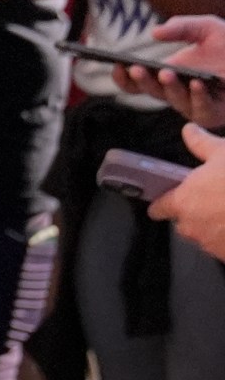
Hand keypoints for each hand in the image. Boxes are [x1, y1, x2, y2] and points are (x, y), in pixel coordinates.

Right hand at [118, 17, 224, 128]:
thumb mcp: (205, 27)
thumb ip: (180, 26)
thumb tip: (155, 33)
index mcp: (169, 74)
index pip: (138, 82)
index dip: (124, 77)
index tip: (116, 64)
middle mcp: (178, 92)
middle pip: (152, 92)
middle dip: (143, 81)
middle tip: (136, 68)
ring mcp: (195, 104)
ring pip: (175, 102)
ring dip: (169, 88)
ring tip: (166, 72)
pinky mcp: (215, 114)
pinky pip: (202, 110)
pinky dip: (198, 97)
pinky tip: (196, 83)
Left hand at [149, 125, 224, 261]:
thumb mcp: (224, 153)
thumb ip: (201, 144)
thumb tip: (189, 131)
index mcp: (184, 202)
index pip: (160, 209)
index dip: (161, 205)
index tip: (162, 204)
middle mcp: (193, 227)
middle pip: (184, 224)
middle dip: (193, 215)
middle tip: (212, 202)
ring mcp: (213, 246)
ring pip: (206, 237)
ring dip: (213, 228)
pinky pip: (224, 248)